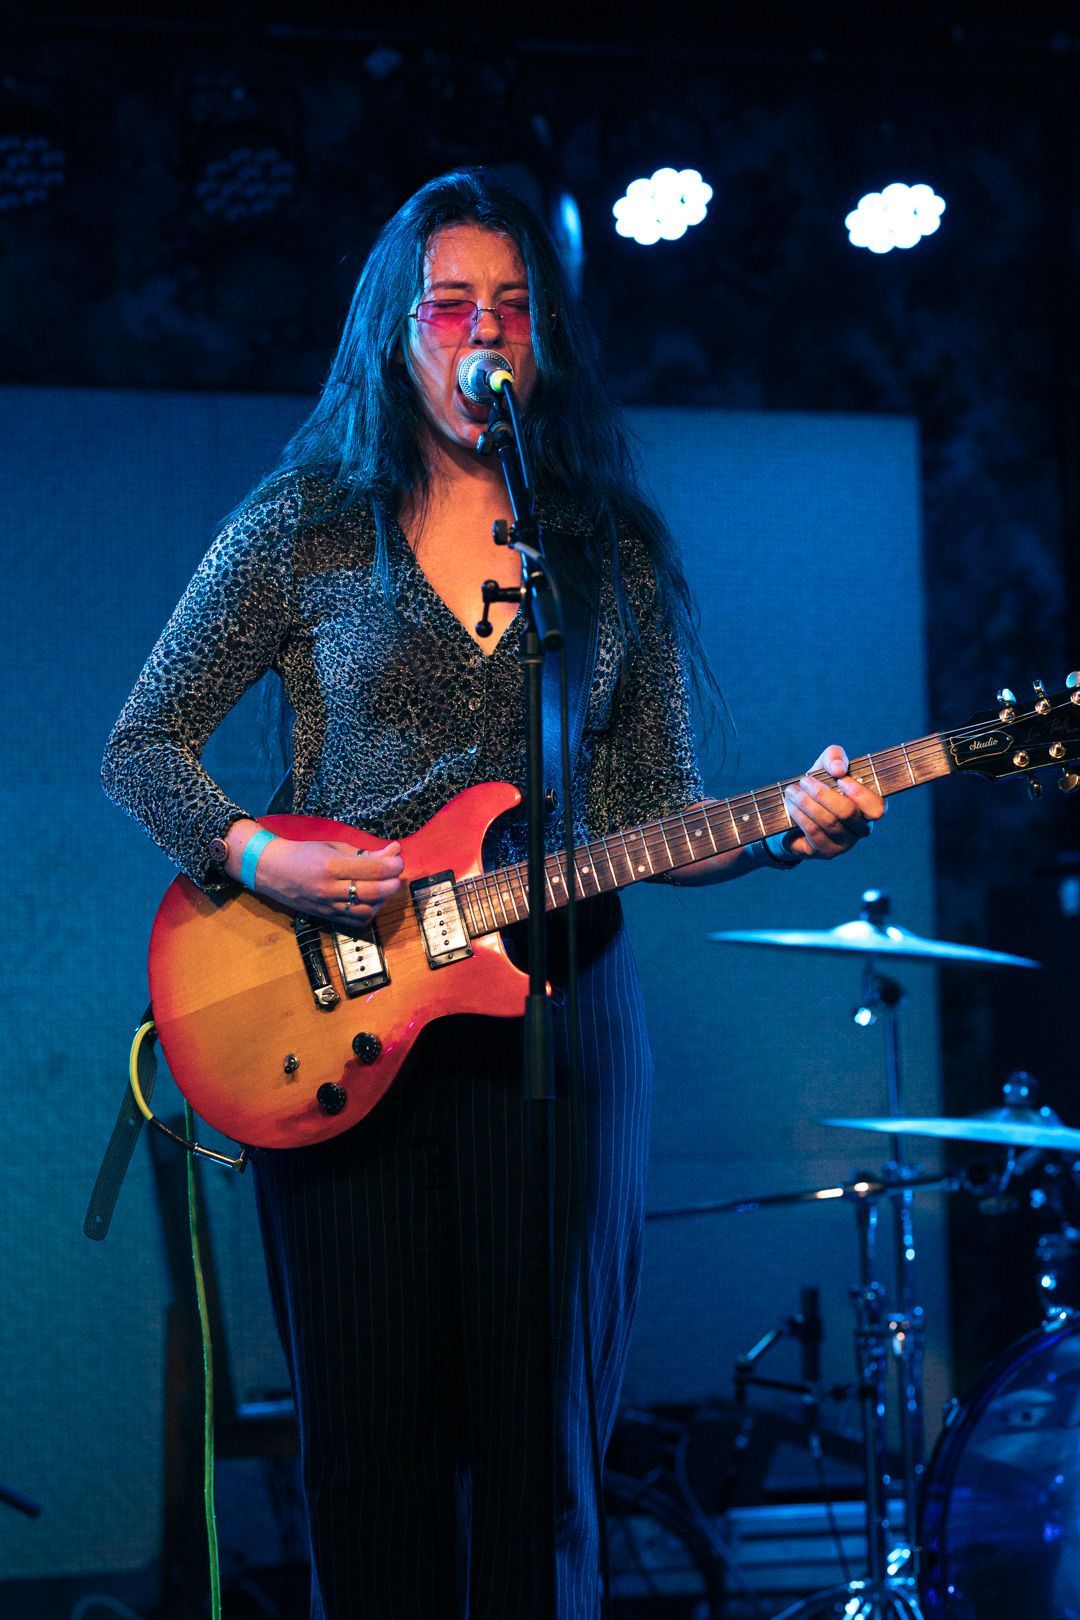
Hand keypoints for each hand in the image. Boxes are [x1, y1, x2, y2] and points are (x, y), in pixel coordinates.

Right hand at [252, 836, 403, 923]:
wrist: (271, 870)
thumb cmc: (303, 853)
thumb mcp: (333, 846)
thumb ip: (363, 853)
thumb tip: (394, 851)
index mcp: (332, 865)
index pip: (373, 868)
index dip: (393, 865)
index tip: (398, 859)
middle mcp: (331, 888)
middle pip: (374, 891)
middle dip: (393, 883)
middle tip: (397, 875)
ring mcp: (328, 905)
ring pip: (367, 910)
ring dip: (383, 900)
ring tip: (384, 888)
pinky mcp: (327, 916)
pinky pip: (355, 921)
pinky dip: (369, 913)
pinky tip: (371, 901)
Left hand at [781, 745, 885, 860]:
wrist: (798, 813)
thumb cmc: (821, 785)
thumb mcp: (827, 765)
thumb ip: (835, 757)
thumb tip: (838, 769)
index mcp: (869, 808)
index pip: (877, 807)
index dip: (860, 794)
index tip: (840, 779)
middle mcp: (862, 828)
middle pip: (847, 813)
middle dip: (822, 794)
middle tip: (805, 781)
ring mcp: (845, 843)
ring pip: (829, 822)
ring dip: (807, 803)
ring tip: (792, 791)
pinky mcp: (826, 851)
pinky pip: (814, 833)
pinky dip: (801, 816)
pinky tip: (792, 805)